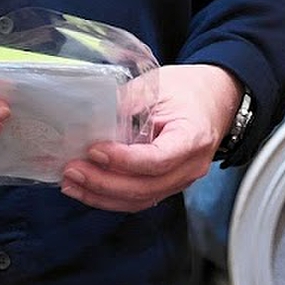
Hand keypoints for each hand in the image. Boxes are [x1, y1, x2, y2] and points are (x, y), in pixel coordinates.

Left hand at [59, 63, 239, 211]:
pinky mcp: (168, 184)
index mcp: (193, 138)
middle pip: (146, 187)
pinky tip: (86, 189)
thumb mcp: (158, 85)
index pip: (157, 160)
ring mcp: (181, 180)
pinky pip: (140, 198)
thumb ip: (128, 100)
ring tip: (71, 184)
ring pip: (141, 199)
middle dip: (104, 183)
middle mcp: (190, 167)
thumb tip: (91, 112)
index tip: (95, 151)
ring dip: (102, 196)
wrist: (214, 100)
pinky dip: (111, 197)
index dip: (124, 160)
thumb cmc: (188, 91)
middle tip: (73, 170)